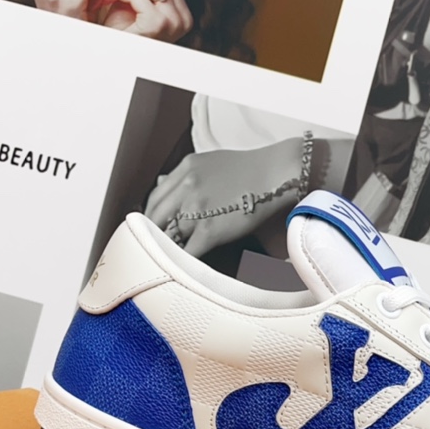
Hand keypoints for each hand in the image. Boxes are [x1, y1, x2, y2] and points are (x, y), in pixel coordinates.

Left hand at [145, 137, 302, 256]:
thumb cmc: (250, 169)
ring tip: (170, 258)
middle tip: (157, 245)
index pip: (156, 196)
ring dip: (169, 248)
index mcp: (185, 169)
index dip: (153, 214)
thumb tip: (162, 182)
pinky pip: (187, 250)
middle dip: (155, 233)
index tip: (156, 225)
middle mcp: (186, 186)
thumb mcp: (210, 162)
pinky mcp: (210, 229)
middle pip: (157, 216)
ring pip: (170, 235)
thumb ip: (186, 174)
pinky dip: (183, 260)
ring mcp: (197, 208)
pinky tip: (184, 267)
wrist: (276, 174)